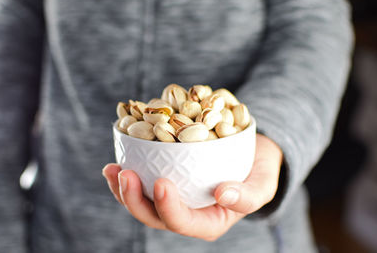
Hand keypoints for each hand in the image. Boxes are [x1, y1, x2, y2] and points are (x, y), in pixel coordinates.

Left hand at [102, 134, 282, 240]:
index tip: (161, 182)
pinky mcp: (167, 180)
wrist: (251, 153)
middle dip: (134, 199)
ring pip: (142, 202)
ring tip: (112, 168)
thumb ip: (249, 196)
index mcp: (208, 222)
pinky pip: (143, 183)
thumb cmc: (259, 170)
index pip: (182, 222)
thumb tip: (223, 195)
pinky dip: (128, 173)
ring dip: (122, 188)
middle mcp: (186, 213)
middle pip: (154, 216)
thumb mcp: (263, 183)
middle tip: (125, 173)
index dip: (168, 207)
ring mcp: (174, 198)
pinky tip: (118, 159)